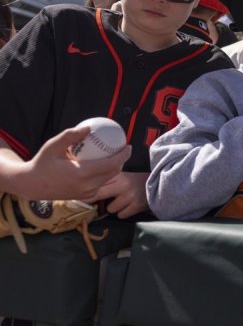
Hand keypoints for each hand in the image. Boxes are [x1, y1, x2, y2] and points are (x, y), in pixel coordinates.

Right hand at [3, 127, 129, 199]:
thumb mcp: (52, 146)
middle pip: (114, 172)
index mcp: (82, 174)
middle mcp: (87, 186)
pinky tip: (104, 164)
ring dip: (115, 167)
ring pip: (109, 179)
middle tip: (123, 148)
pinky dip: (106, 174)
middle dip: (122, 160)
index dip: (123, 155)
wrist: (31, 185)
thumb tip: (89, 128)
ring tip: (115, 155)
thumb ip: (70, 136)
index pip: (111, 164)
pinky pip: (101, 184)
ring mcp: (87, 193)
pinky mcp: (86, 197)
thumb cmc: (42, 163)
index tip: (128, 146)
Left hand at [85, 171, 148, 218]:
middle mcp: (123, 184)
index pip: (96, 183)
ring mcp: (130, 195)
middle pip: (98, 195)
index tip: (79, 193)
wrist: (158, 183)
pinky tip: (129, 206)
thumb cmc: (135, 181)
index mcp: (118, 175)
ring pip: (110, 209)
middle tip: (94, 202)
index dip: (86, 190)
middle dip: (94, 199)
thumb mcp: (122, 176)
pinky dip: (124, 212)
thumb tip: (87, 190)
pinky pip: (121, 215)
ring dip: (114, 208)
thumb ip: (108, 180)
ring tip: (121, 202)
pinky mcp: (137, 205)